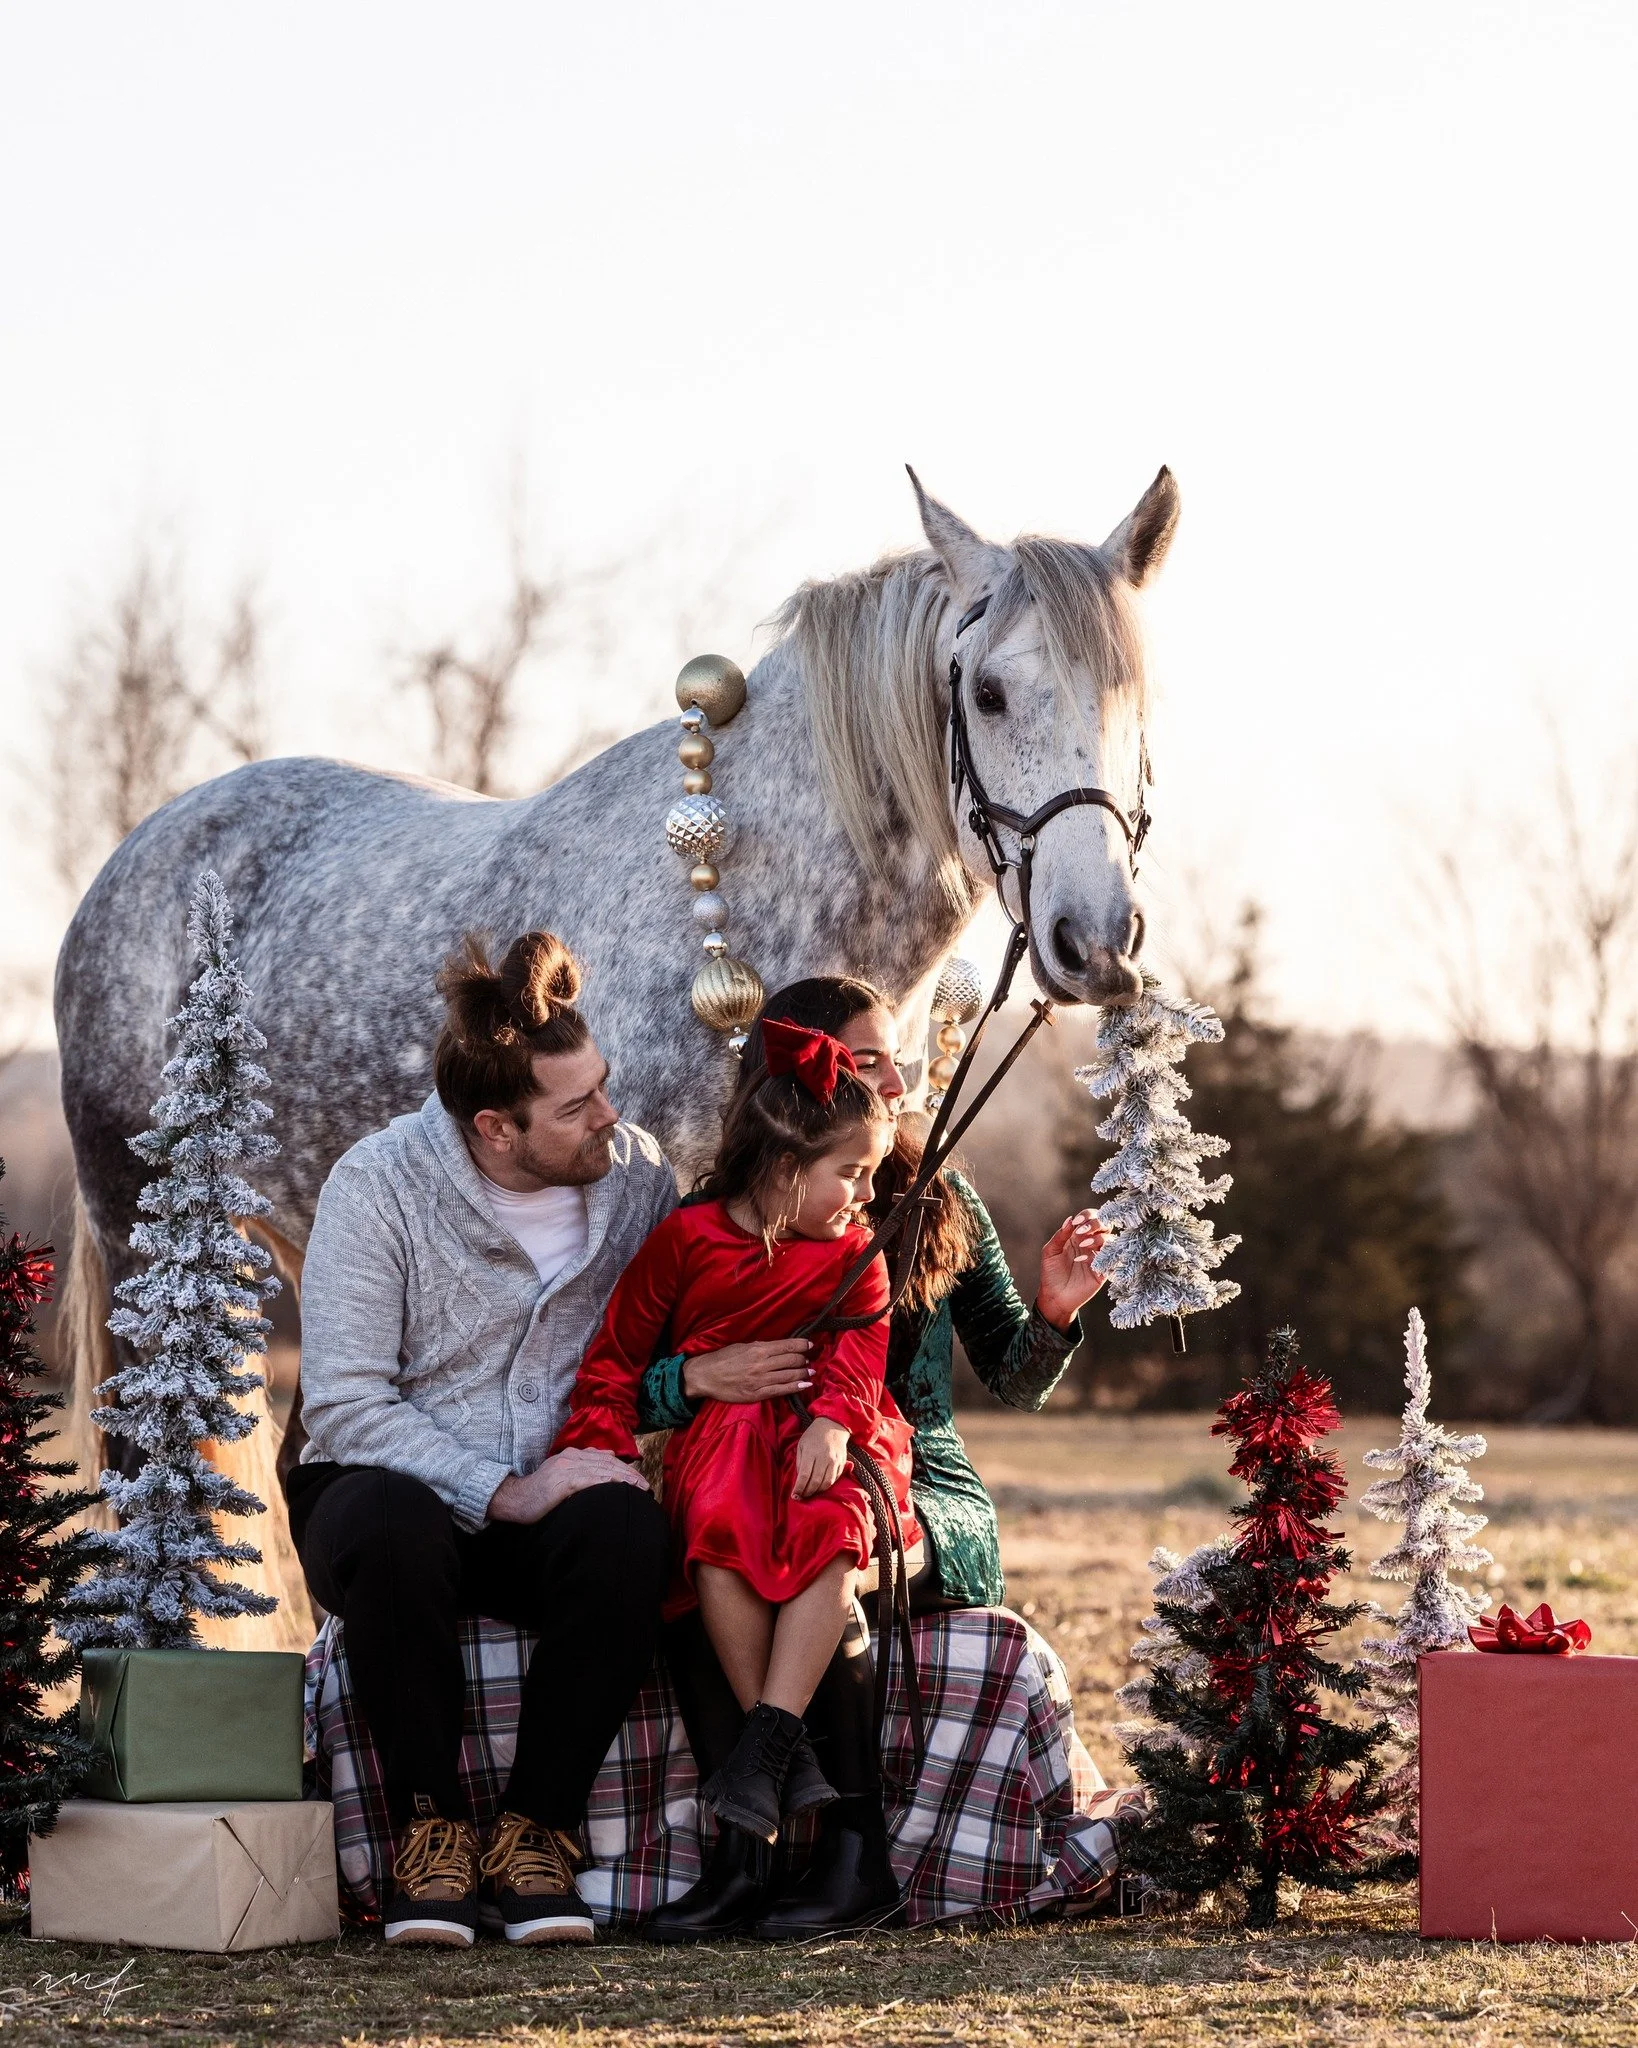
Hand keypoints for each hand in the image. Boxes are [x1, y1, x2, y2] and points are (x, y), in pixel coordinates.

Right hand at [488, 1447, 647, 1524]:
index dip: (625, 1469)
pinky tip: (619, 1487)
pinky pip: (590, 1480)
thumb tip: (608, 1457)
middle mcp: (572, 1456)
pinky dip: (607, 1482)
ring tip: (639, 1488)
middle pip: (608, 1464)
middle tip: (646, 1486)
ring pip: (602, 1470)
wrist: (515, 1499)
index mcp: (573, 1454)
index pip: (606, 1460)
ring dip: (624, 1479)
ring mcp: (567, 1467)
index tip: (640, 1480)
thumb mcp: (563, 1474)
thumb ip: (584, 1466)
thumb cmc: (540, 1492)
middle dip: (630, 1474)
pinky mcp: (563, 1480)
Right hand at [683, 1339, 813, 1404]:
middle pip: (791, 1360)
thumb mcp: (742, 1346)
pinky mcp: (757, 1394)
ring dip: (803, 1373)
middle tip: (809, 1359)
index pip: (787, 1346)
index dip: (802, 1345)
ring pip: (789, 1375)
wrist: (705, 1376)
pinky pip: (781, 1391)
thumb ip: (761, 1347)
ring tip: (811, 1371)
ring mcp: (760, 1380)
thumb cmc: (723, 1359)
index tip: (810, 1345)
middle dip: (803, 1359)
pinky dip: (795, 1387)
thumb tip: (779, 1347)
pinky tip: (805, 1385)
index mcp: (758, 1349)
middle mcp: (761, 1364)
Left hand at [792, 1417, 849, 1499]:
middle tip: (802, 1496)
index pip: (804, 1476)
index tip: (794, 1496)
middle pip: (815, 1482)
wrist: (832, 1426)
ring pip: (826, 1483)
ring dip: (817, 1491)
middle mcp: (824, 1458)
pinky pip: (834, 1479)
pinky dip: (827, 1486)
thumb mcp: (801, 1445)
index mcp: (811, 1453)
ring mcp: (835, 1461)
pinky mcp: (842, 1463)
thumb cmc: (813, 1435)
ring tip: (810, 1493)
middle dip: (807, 1492)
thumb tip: (799, 1480)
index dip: (799, 1488)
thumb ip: (800, 1462)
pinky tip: (820, 1486)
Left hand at [1037, 1209, 1108, 1331]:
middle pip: (1105, 1224)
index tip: (1077, 1222)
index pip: (1090, 1217)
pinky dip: (1097, 1256)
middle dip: (1096, 1224)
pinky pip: (1110, 1258)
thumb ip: (1060, 1235)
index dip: (1087, 1216)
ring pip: (1110, 1239)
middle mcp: (1091, 1243)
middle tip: (1081, 1231)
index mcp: (1079, 1235)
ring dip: (1097, 1238)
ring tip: (1082, 1245)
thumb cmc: (1051, 1273)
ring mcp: (1099, 1256)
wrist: (1054, 1296)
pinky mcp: (1104, 1270)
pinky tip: (1081, 1261)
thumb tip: (1070, 1219)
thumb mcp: (1050, 1252)